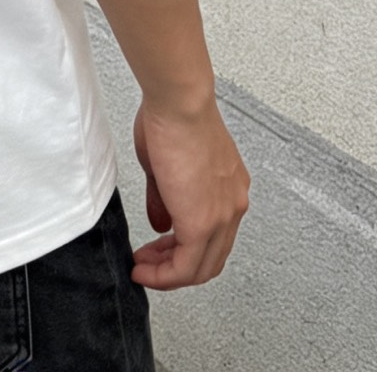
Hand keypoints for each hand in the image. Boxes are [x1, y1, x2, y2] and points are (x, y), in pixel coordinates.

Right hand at [130, 96, 250, 288]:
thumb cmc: (174, 114)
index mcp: (230, 187)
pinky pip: (186, 266)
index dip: (183, 249)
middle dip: (174, 267)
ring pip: (200, 268)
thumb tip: (162, 225)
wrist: (179, 101)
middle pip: (210, 258)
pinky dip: (164, 275)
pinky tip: (145, 269)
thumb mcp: (166, 164)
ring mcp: (223, 215)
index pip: (214, 236)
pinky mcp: (203, 223)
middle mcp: (233, 204)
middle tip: (149, 264)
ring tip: (143, 268)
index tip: (159, 250)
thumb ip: (165, 200)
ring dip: (168, 274)